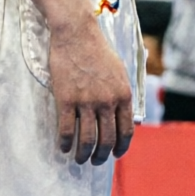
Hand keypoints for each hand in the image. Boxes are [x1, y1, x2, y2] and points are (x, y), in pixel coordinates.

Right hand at [46, 12, 134, 164]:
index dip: (121, 147)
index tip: (115, 154)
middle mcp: (107, 102)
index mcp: (123, 95)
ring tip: (80, 159)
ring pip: (87, 139)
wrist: (77, 34)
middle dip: (102, 156)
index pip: (126, 131)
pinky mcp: (66, 99)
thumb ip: (124, 96)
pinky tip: (63, 147)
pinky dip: (65, 142)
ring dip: (84, 154)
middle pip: (107, 140)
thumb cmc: (98, 51)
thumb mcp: (121, 73)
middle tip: (96, 161)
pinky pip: (66, 129)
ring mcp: (86, 102)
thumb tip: (131, 119)